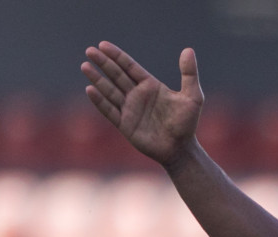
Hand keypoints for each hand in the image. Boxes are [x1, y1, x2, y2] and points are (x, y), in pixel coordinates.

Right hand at [82, 41, 202, 165]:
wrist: (181, 149)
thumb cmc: (187, 124)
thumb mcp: (193, 97)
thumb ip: (189, 74)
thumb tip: (188, 50)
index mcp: (150, 86)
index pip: (129, 67)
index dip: (116, 56)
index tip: (103, 45)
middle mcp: (137, 96)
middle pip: (116, 75)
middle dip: (103, 63)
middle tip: (90, 51)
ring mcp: (130, 110)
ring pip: (110, 90)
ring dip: (97, 79)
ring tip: (85, 66)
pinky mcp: (125, 125)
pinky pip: (109, 111)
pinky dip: (100, 101)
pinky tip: (90, 90)